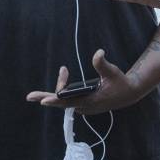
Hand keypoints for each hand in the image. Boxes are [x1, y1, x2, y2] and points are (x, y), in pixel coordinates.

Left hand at [25, 49, 139, 115]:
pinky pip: (69, 100)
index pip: (68, 101)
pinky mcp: (84, 105)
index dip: (55, 100)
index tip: (43, 101)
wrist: (129, 93)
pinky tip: (61, 83)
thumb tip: (98, 52)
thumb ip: (103, 63)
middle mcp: (84, 107)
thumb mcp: (112, 72)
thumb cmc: (120, 82)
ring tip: (50, 82)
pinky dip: (63, 92)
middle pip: (61, 103)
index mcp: (89, 101)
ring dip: (57, 91)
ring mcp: (84, 107)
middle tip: (29, 96)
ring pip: (64, 101)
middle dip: (45, 97)